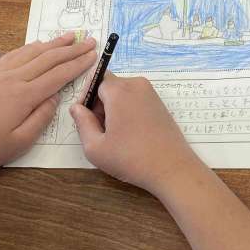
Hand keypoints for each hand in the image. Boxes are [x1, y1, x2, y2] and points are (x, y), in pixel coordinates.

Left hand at [0, 33, 96, 170]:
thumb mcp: (19, 142)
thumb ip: (41, 118)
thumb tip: (55, 98)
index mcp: (25, 95)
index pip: (59, 75)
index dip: (78, 64)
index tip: (93, 56)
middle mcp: (15, 78)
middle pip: (49, 59)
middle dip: (72, 49)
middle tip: (90, 40)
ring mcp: (1, 73)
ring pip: (33, 52)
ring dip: (54, 43)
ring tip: (70, 36)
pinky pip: (14, 54)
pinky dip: (30, 47)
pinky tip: (37, 44)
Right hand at [70, 73, 198, 193]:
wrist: (172, 168)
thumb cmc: (131, 159)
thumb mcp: (95, 147)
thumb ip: (82, 123)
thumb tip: (76, 108)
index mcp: (120, 90)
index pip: (95, 81)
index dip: (86, 98)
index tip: (84, 118)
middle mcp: (137, 85)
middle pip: (109, 86)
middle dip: (99, 104)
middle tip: (98, 131)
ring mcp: (151, 93)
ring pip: (122, 93)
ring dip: (113, 109)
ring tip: (114, 135)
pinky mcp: (159, 103)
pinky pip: (135, 99)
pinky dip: (127, 111)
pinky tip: (129, 134)